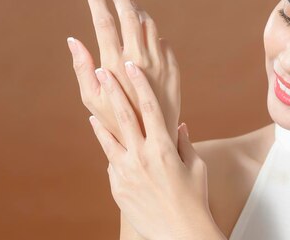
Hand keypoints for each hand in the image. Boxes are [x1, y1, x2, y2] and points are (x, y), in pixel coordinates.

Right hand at [67, 0, 180, 145]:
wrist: (154, 138)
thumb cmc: (115, 120)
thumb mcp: (92, 98)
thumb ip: (82, 67)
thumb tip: (73, 40)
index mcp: (115, 63)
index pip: (104, 22)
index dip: (96, 0)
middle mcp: (139, 58)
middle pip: (130, 15)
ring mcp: (159, 62)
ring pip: (149, 25)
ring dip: (138, 11)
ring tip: (129, 6)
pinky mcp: (173, 68)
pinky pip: (162, 41)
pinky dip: (151, 32)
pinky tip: (145, 33)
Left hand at [89, 62, 224, 239]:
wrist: (180, 233)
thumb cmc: (194, 198)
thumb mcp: (196, 166)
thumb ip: (184, 142)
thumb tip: (178, 125)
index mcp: (164, 148)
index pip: (150, 107)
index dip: (140, 83)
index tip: (132, 66)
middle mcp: (142, 156)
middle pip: (124, 115)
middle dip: (113, 90)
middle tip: (103, 70)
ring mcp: (127, 172)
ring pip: (109, 138)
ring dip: (101, 120)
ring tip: (93, 108)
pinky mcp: (117, 187)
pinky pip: (111, 162)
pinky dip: (109, 148)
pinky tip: (106, 139)